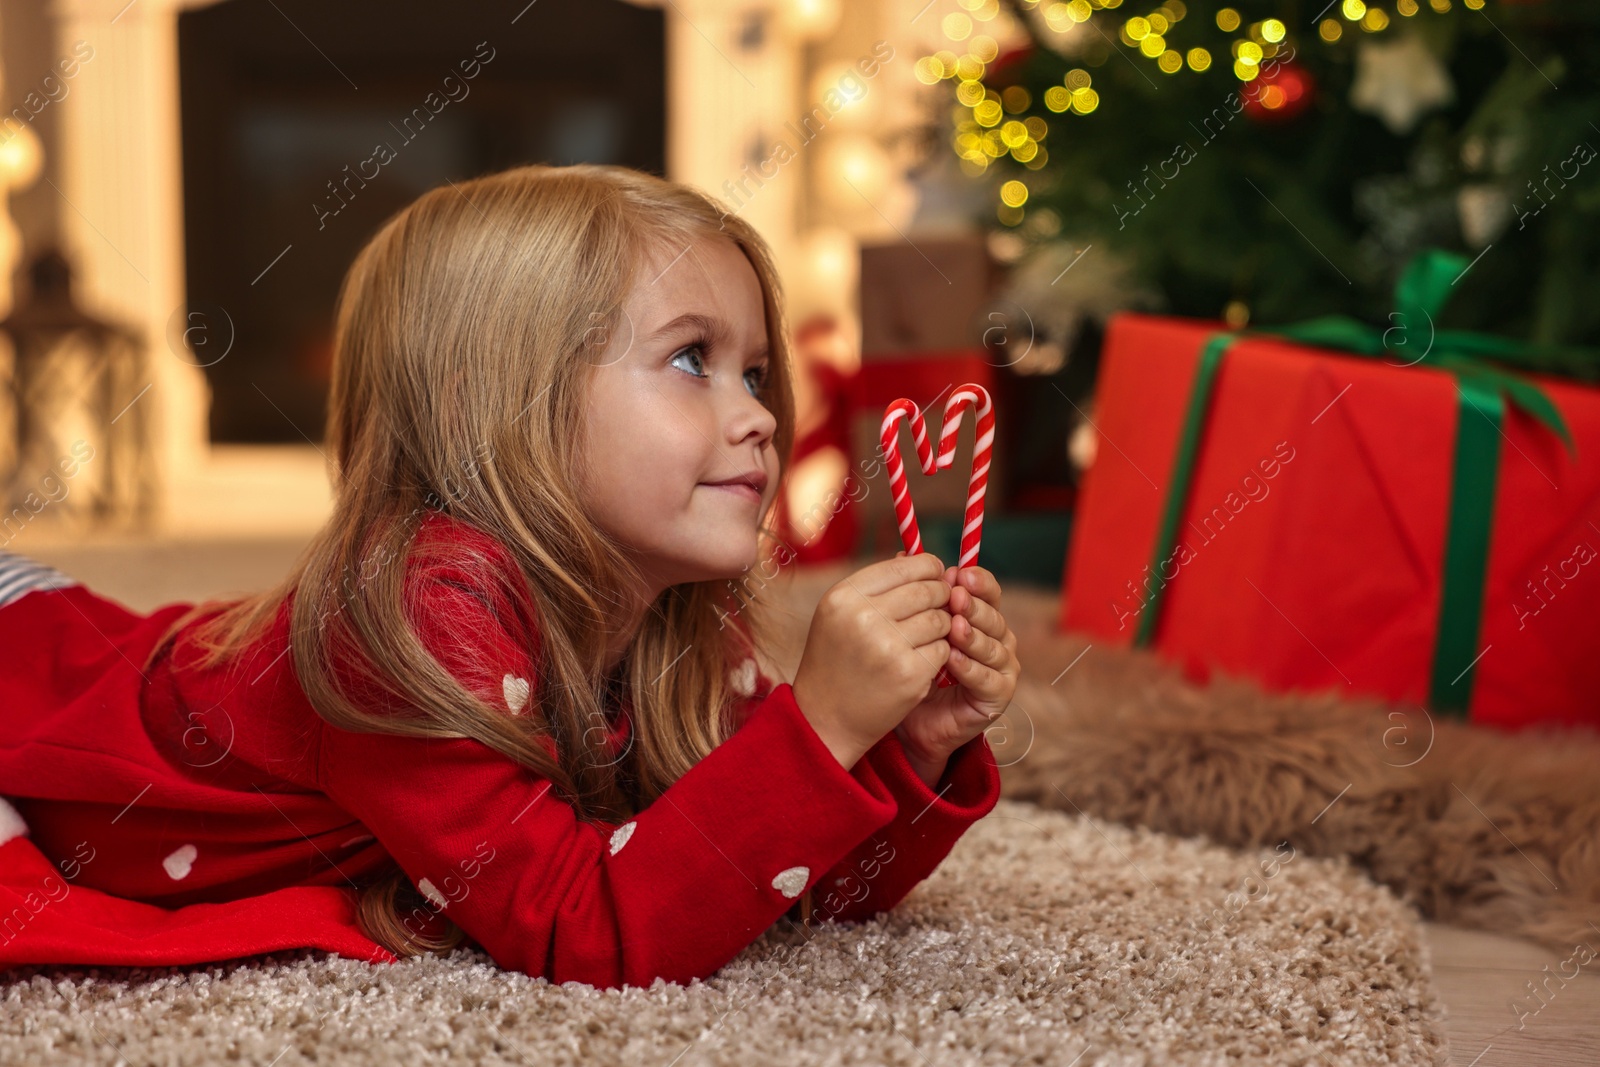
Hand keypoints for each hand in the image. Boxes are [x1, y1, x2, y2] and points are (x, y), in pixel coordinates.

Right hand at [791, 551, 954, 769]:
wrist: (825, 718)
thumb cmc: (837, 659)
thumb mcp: (840, 614)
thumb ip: (877, 586)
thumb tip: (924, 559)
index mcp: (844, 596)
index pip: (904, 566)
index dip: (928, 567)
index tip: (936, 575)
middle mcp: (864, 617)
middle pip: (927, 590)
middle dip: (941, 595)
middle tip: (941, 604)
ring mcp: (888, 647)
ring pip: (941, 619)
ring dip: (942, 626)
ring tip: (926, 636)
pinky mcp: (909, 674)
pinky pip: (944, 649)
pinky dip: (939, 653)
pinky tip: (922, 660)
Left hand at [894, 556, 1018, 773]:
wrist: (910, 718)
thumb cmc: (911, 666)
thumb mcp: (910, 627)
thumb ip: (913, 595)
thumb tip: (902, 554)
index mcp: (980, 616)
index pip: (987, 590)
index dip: (976, 580)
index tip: (956, 572)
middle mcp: (998, 638)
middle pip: (994, 615)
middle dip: (974, 605)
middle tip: (955, 597)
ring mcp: (1002, 667)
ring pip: (994, 646)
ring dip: (973, 635)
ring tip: (954, 627)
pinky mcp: (998, 696)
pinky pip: (987, 679)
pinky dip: (971, 669)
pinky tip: (952, 660)